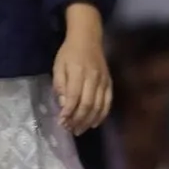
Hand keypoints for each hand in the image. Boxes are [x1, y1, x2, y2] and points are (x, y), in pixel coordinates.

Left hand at [53, 4, 111, 135]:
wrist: (87, 38)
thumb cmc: (69, 53)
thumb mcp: (58, 66)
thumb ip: (60, 85)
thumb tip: (64, 104)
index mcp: (78, 72)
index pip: (74, 97)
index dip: (68, 112)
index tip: (61, 122)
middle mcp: (93, 78)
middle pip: (87, 104)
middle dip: (78, 120)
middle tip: (70, 129)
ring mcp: (103, 81)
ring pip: (98, 106)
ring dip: (89, 121)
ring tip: (79, 130)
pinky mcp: (109, 83)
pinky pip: (108, 102)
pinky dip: (102, 115)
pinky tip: (94, 123)